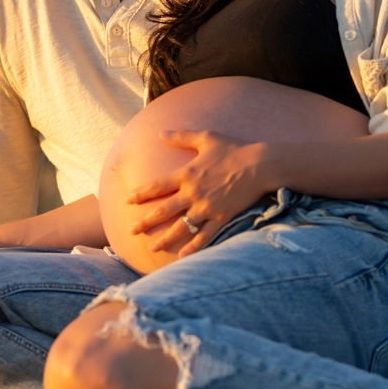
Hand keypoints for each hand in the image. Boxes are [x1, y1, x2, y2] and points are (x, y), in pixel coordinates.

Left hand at [125, 131, 273, 258]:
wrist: (260, 165)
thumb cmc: (233, 149)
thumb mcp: (206, 138)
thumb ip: (182, 137)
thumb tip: (160, 133)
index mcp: (186, 174)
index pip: (157, 187)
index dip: (140, 194)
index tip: (127, 201)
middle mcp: (192, 193)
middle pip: (163, 210)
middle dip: (145, 222)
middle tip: (132, 230)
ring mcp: (207, 207)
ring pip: (180, 227)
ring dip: (165, 239)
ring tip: (153, 247)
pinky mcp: (221, 217)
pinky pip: (204, 236)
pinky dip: (193, 247)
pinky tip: (182, 255)